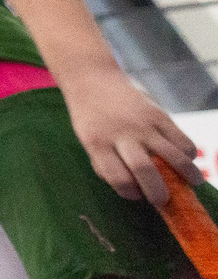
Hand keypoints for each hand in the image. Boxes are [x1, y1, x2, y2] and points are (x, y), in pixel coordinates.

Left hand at [61, 66, 201, 203]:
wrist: (92, 78)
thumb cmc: (90, 116)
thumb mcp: (87, 140)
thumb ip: (105, 162)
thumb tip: (133, 188)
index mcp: (97, 143)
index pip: (117, 178)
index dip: (129, 193)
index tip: (135, 195)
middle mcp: (121, 134)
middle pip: (144, 170)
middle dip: (157, 192)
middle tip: (162, 200)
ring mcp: (143, 124)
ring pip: (172, 155)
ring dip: (187, 174)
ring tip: (192, 183)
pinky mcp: (159, 114)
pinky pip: (181, 139)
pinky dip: (189, 154)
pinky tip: (188, 160)